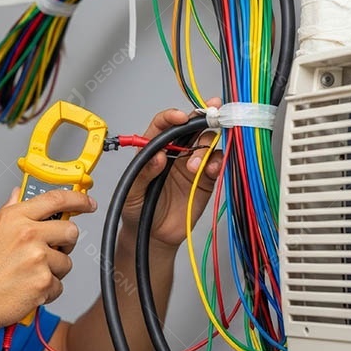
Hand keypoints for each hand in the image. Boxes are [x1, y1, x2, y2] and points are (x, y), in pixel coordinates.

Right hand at [0, 189, 96, 333]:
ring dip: (53, 271)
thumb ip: (9, 211)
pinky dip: (47, 291)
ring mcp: (37, 259)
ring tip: (28, 275)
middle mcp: (27, 234)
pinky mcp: (43, 283)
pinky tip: (28, 290)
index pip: (55, 199)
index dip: (77, 199)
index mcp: (14, 218)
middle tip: (50, 251)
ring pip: (66, 262)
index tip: (87, 202)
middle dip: (65, 242)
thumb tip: (18, 194)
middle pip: (70, 231)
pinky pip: (59, 285)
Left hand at [119, 100, 222, 251]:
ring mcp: (192, 163)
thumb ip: (143, 173)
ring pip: (207, 142)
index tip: (180, 118)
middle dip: (202, 117)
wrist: (154, 235)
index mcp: (153, 148)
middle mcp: (174, 151)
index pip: (163, 125)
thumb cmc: (137, 209)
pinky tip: (211, 169)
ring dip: (207, 146)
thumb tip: (157, 156)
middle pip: (190, 127)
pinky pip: (216, 164)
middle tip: (211, 116)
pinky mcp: (206, 179)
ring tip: (196, 166)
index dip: (172, 117)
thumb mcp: (132, 192)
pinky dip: (217, 162)